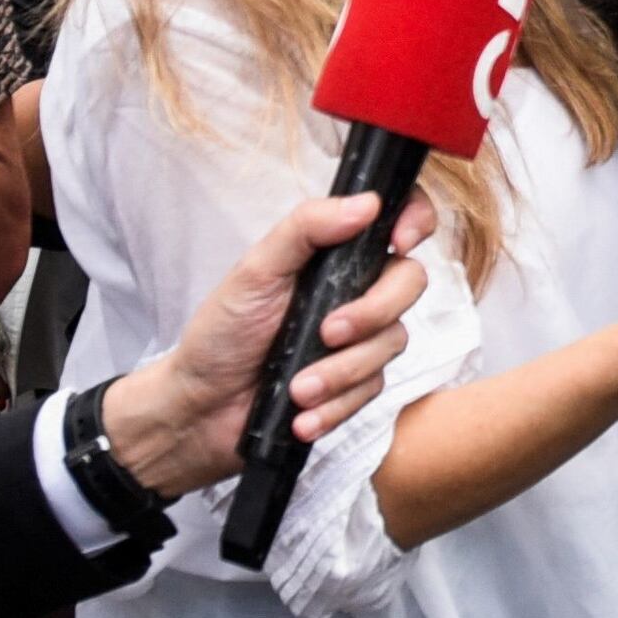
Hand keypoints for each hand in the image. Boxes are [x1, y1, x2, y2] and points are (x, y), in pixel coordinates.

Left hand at [92, 188, 439, 494]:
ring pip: (391, 344)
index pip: (399, 220)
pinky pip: (371, 391)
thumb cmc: (222, 333)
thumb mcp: (256, 270)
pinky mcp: (355, 385)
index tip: (399, 241)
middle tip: (327, 333)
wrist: (201, 407)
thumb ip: (306, 228)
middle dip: (371, 314)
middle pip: (409, 284)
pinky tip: (302, 415)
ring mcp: (360, 339)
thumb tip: (366, 203)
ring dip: (342, 372)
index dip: (416, 221)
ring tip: (298, 389)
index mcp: (335, 255)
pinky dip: (335, 406)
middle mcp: (355, 291)